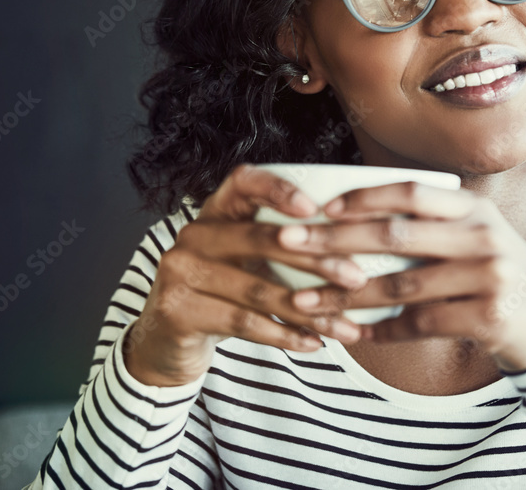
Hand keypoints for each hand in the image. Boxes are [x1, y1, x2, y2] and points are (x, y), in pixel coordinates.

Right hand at [122, 164, 367, 386]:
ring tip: (346, 325)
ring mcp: (179, 271)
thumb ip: (283, 247)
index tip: (316, 208)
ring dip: (309, 310)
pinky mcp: (177, 310)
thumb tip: (357, 248)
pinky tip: (314, 343)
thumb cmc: (224, 294)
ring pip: (256, 289)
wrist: (168, 342)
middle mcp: (193, 234)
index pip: (243, 182)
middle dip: (315, 260)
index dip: (278, 190)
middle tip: (356, 278)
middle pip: (258, 240)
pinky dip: (284, 335)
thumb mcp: (247, 262)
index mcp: (215, 212)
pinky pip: (243, 322)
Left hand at [277, 182, 525, 371]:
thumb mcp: (478, 239)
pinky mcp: (488, 318)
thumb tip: (353, 217)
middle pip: (395, 235)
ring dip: (344, 296)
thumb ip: (433, 226)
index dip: (362, 196)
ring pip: (398, 286)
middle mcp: (483, 236)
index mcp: (474, 209)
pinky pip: (418, 324)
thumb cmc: (500, 277)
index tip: (319, 207)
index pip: (410, 192)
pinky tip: (350, 335)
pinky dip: (379, 331)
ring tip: (302, 301)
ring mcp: (488, 277)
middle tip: (287, 244)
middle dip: (334, 240)